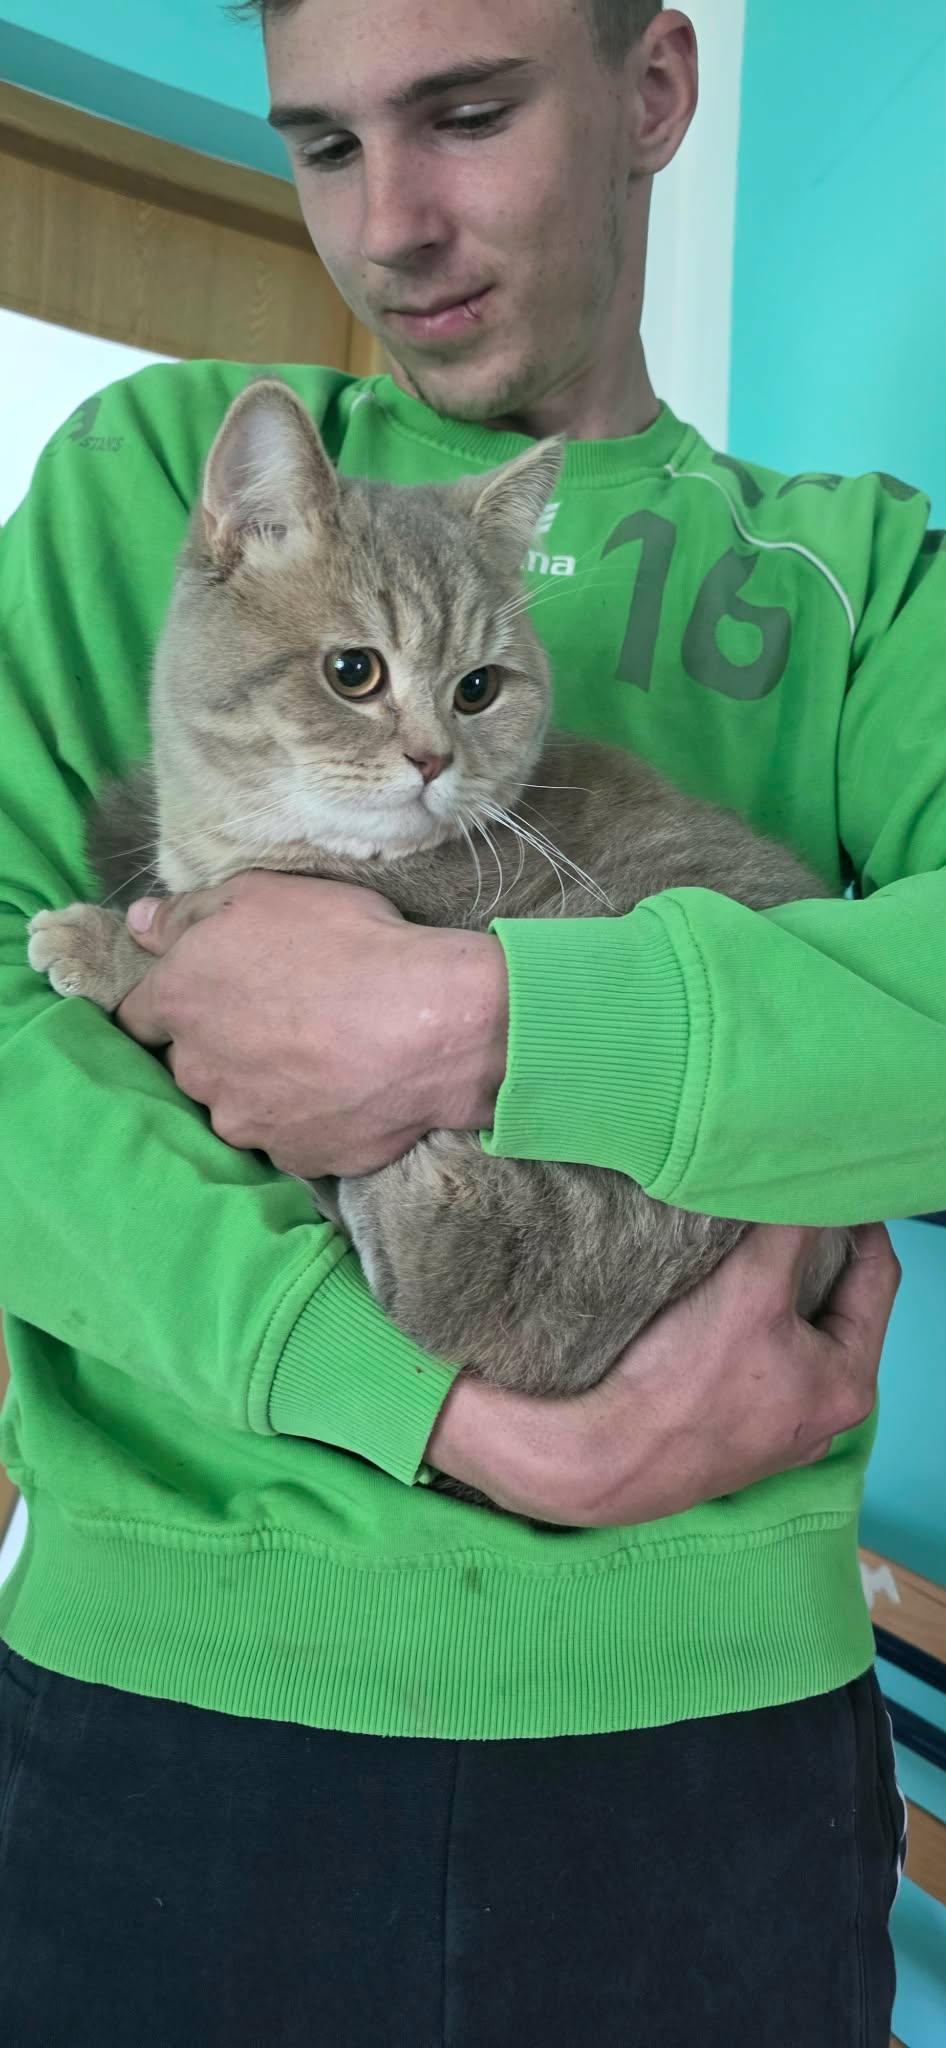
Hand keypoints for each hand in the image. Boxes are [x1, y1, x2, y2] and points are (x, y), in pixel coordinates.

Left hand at [115, 870, 507, 1177]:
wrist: (430, 1024)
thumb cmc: (345, 944)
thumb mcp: (261, 895)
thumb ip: (187, 913)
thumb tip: (139, 923)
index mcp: (179, 1001)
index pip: (137, 1018)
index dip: (169, 1007)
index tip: (205, 999)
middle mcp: (198, 1070)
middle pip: (190, 1066)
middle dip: (221, 1048)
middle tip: (279, 1022)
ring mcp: (247, 1123)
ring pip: (239, 1109)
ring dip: (263, 1090)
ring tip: (319, 1061)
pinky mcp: (296, 1158)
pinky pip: (291, 1139)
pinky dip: (310, 1120)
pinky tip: (346, 1091)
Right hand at [426, 1223, 900, 1525]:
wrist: (601, 1461)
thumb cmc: (682, 1381)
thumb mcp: (751, 1284)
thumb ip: (793, 1226)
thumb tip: (810, 1183)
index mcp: (848, 1384)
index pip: (877, 1276)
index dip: (857, 1220)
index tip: (827, 1183)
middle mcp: (822, 1418)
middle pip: (835, 1311)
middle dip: (812, 1259)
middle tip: (781, 1212)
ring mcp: (775, 1435)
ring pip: (791, 1341)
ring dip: (774, 1296)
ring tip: (741, 1255)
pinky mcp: (729, 1441)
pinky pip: (753, 1369)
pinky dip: (741, 1333)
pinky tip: (707, 1312)